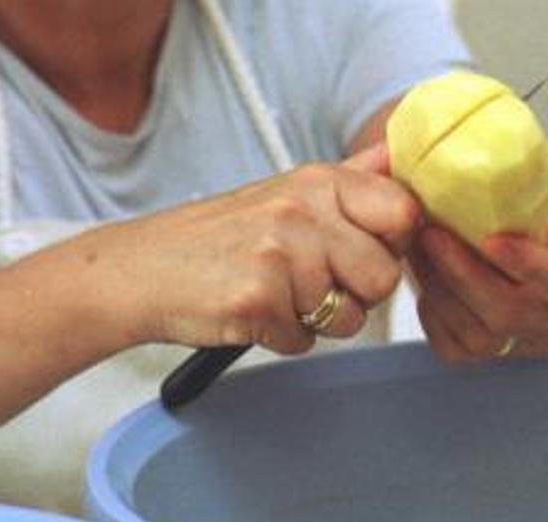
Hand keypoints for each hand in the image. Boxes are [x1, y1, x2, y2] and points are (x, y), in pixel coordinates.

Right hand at [65, 144, 419, 354]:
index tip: (360, 251)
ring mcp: (279, 255)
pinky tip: (252, 313)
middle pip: (383, 277)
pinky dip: (281, 338)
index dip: (391, 245)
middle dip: (354, 294)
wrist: (143, 270)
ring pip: (348, 318)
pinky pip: (305, 341)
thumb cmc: (220, 237)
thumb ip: (351, 180)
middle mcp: (302, 210)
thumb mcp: (288, 192)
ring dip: (317, 321)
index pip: (404, 214)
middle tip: (308, 283)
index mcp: (317, 181)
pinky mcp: (257, 300)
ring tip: (276, 296)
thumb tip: (399, 154)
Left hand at [409, 147, 547, 361]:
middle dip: (463, 274)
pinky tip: (424, 276)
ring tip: (416, 246)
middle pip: (508, 314)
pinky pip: (456, 349)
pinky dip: (432, 314)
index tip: (491, 238)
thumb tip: (541, 157)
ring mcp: (528, 344)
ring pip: (476, 335)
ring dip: (439, 290)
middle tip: (430, 233)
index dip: (526, 265)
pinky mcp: (498, 353)